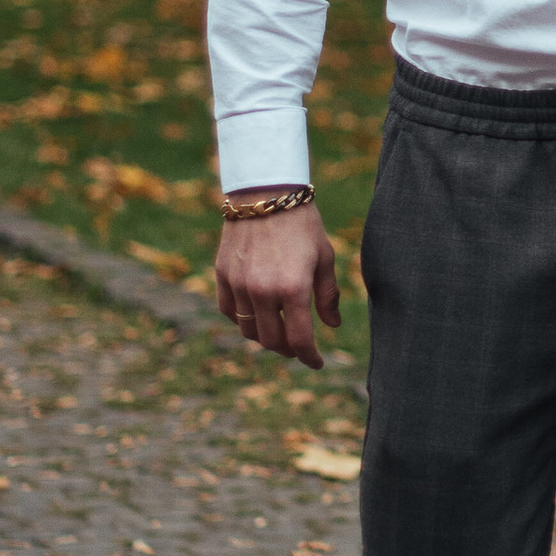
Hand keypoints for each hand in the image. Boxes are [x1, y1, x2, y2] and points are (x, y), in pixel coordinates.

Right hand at [214, 196, 341, 367]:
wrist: (266, 191)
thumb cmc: (302, 223)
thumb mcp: (324, 256)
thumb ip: (327, 295)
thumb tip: (332, 326)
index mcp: (293, 287)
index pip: (299, 339)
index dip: (309, 357)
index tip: (317, 363)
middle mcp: (263, 290)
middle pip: (271, 341)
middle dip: (288, 350)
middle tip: (298, 347)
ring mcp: (238, 284)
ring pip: (248, 329)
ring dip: (264, 337)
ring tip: (278, 333)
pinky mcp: (222, 275)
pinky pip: (228, 311)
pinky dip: (241, 319)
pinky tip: (255, 316)